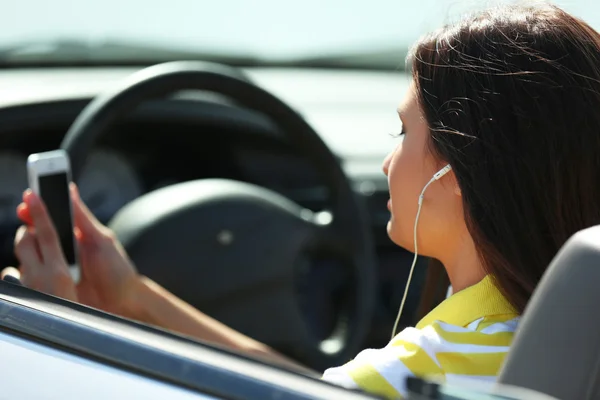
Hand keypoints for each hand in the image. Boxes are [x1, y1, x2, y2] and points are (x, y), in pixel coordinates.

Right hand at [1, 184, 140, 315]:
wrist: (124, 304)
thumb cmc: (117, 270)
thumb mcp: (101, 241)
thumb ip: (83, 218)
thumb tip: (70, 189)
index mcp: (75, 237)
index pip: (52, 220)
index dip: (38, 211)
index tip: (27, 201)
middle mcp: (64, 252)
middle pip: (38, 237)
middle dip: (27, 228)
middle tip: (23, 220)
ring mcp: (58, 270)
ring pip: (33, 257)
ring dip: (25, 251)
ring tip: (24, 244)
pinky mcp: (54, 288)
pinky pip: (35, 278)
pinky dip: (28, 273)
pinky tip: (24, 269)